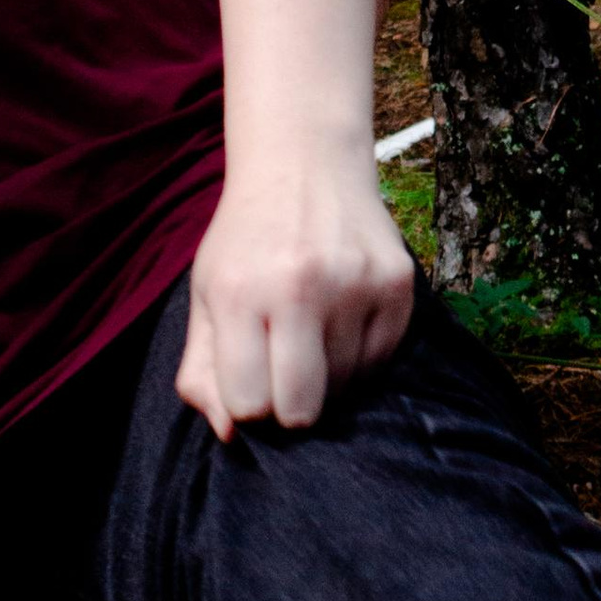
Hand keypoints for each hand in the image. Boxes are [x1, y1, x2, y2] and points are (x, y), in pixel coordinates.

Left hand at [177, 158, 416, 439]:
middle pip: (302, 410)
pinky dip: (359, 356)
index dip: (248, 406)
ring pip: (345, 389)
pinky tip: (341, 320)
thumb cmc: (248, 240)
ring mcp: (356, 284)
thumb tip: (231, 435)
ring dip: (326, 377)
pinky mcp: (398, 283)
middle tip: (284, 373)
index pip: (248, 405)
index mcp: (240, 293)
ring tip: (312, 332)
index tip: (250, 381)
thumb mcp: (207, 294)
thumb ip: (203, 370)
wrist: (306, 164)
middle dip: (289, 407)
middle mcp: (301, 286)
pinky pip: (381, 363)